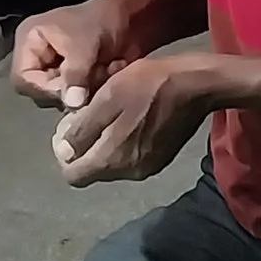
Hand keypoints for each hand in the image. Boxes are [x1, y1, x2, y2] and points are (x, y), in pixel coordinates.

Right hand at [10, 0, 140, 111]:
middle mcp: (39, 57)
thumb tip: (72, 104)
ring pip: (63, 96)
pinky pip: (80, 96)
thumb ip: (75, 74)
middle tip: (91, 78)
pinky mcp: (77, 77)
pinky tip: (110, 70)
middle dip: (70, 88)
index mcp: (30, 41)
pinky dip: (96, 86)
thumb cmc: (101, 20)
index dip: (44, 88)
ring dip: (86, 88)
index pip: (22, 79)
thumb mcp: (84, 45)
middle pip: (42, 91)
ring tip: (104, 69)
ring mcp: (58, 68)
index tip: (69, 88)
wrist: (132, 16)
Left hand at [52, 50, 219, 185]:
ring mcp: (147, 168)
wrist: (196, 84)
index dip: (65, 155)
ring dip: (103, 145)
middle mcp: (129, 172)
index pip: (74, 176)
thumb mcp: (107, 99)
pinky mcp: (160, 160)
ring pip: (110, 165)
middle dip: (84, 148)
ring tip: (108, 115)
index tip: (68, 130)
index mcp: (113, 159)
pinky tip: (128, 119)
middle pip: (92, 171)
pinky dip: (121, 144)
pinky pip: (129, 159)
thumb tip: (65, 153)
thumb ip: (83, 130)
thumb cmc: (148, 85)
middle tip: (87, 117)